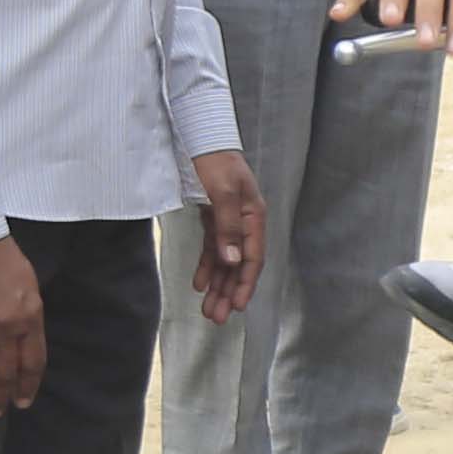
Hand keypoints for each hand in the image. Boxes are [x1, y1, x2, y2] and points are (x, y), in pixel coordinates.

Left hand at [189, 148, 266, 322]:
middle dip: (228, 292)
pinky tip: (199, 284)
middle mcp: (244, 221)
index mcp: (253, 216)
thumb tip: (232, 260)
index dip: (244, 284)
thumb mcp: (220, 192)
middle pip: (238, 264)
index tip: (235, 307)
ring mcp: (229, 220)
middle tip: (216, 318)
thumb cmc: (213, 160)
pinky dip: (207, 266)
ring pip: (225, 260)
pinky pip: (212, 248)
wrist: (200, 135)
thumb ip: (227, 227)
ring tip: (207, 309)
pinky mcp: (214, 217)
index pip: (252, 257)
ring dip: (217, 285)